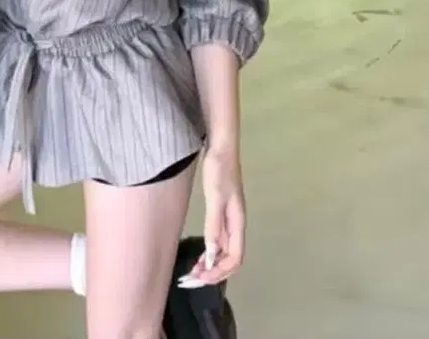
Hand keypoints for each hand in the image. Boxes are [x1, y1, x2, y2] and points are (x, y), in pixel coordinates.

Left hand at [178, 147, 244, 287]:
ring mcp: (229, 219)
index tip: (200, 277)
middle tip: (191, 280)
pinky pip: (217, 240)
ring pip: (222, 250)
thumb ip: (214, 226)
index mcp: (237, 223)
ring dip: (209, 264)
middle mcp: (236, 224)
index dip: (219, 272)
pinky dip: (208, 251)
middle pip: (229, 259)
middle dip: (212, 273)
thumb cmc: (219, 170)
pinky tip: (198, 254)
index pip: (234, 259)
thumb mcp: (215, 197)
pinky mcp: (221, 212)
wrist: (220, 147)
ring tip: (192, 272)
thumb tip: (211, 256)